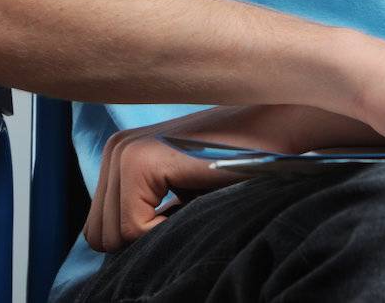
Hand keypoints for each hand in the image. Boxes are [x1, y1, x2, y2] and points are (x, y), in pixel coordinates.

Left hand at [83, 101, 384, 254]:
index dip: (146, 238)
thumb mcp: (185, 192)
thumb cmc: (243, 168)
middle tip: (190, 209)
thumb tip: (125, 251)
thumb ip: (151, 212)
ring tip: (195, 202)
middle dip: (147, 238)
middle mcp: (116, 148)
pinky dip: (166, 231)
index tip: (184, 214)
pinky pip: (133, 230)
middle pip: (100, 235)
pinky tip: (197, 198)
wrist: (284, 134)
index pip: (102, 229)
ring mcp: (126, 151)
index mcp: (121, 154)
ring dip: (159, 234)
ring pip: (114, 236)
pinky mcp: (142, 160)